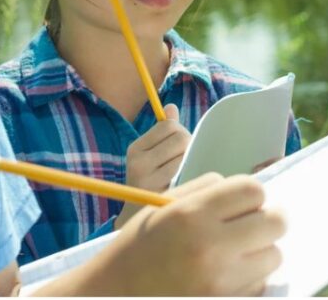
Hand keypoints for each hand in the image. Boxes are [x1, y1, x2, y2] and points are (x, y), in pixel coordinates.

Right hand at [58, 173, 285, 295]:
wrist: (115, 294)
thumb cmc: (141, 246)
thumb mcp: (166, 206)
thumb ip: (208, 191)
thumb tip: (251, 192)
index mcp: (193, 214)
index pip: (254, 190)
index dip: (252, 194)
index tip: (244, 203)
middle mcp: (211, 247)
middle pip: (275, 222)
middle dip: (266, 220)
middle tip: (251, 226)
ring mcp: (220, 282)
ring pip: (273, 255)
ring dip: (260, 252)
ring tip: (234, 254)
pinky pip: (261, 285)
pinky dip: (251, 279)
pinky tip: (227, 277)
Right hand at [116, 103, 190, 227]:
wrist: (137, 222)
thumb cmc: (150, 183)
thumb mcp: (150, 156)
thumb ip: (163, 131)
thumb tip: (171, 107)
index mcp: (135, 149)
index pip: (169, 126)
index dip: (180, 133)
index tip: (177, 147)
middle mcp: (138, 163)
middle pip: (181, 138)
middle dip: (188, 146)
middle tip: (184, 161)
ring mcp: (149, 181)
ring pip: (187, 155)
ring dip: (191, 162)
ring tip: (183, 173)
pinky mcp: (163, 195)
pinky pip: (188, 175)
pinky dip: (190, 176)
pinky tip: (184, 184)